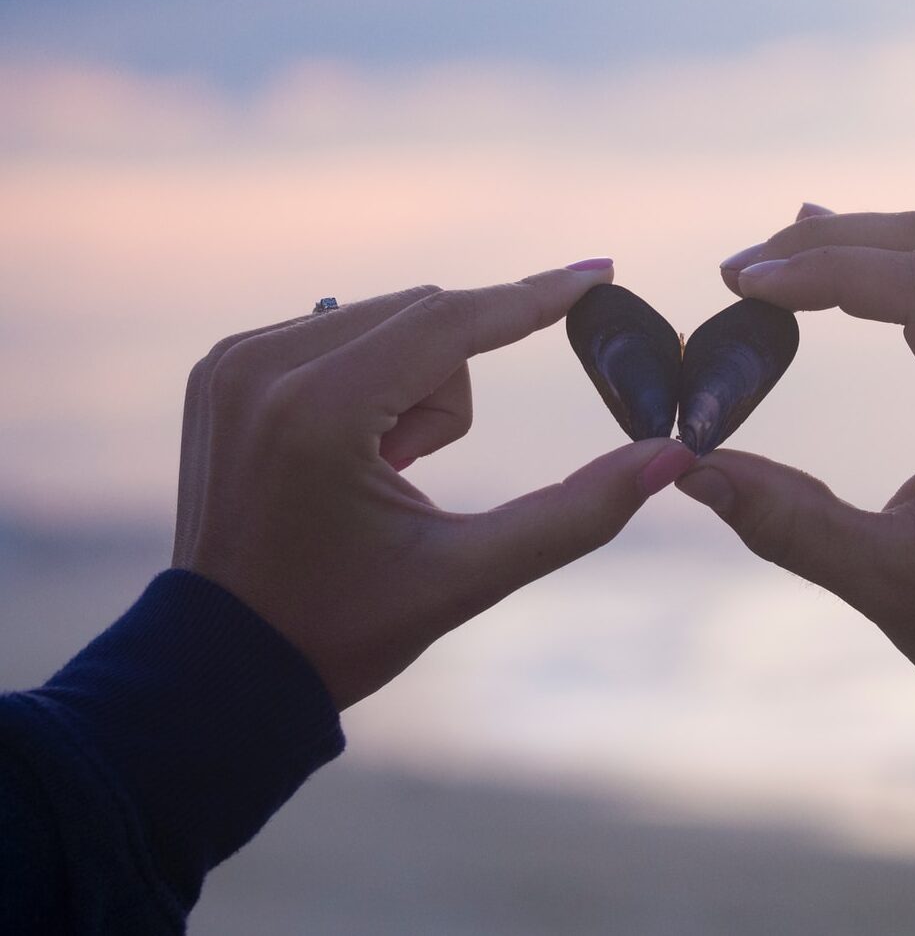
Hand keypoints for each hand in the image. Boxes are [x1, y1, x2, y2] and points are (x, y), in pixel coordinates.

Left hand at [173, 266, 695, 708]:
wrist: (226, 664)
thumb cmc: (344, 628)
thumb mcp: (468, 578)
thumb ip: (577, 514)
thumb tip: (671, 458)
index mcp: (317, 414)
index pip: (450, 320)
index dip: (536, 297)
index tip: (601, 272)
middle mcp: (262, 366)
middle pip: (425, 317)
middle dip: (450, 391)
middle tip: (410, 474)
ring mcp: (232, 361)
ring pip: (387, 319)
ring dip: (411, 385)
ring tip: (376, 473)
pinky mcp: (222, 366)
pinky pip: (339, 331)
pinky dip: (368, 380)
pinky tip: (342, 456)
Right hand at [678, 206, 914, 732]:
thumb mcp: (889, 586)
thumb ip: (787, 522)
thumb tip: (688, 470)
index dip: (824, 269)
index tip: (742, 284)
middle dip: (832, 242)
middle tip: (739, 269)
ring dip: (860, 249)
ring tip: (772, 264)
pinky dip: (892, 278)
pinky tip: (841, 282)